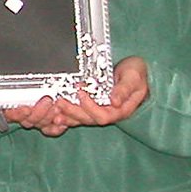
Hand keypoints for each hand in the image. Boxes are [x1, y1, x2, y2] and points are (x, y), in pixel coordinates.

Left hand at [4, 56, 149, 135]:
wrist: (137, 71)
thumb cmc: (137, 73)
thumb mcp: (134, 78)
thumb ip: (125, 88)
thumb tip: (115, 101)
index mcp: (121, 109)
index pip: (103, 115)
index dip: (89, 106)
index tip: (80, 91)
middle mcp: (110, 113)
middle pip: (89, 119)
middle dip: (73, 111)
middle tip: (59, 101)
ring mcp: (101, 111)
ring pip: (82, 120)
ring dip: (67, 116)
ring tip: (53, 110)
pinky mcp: (93, 107)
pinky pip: (79, 115)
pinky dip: (67, 115)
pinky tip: (56, 113)